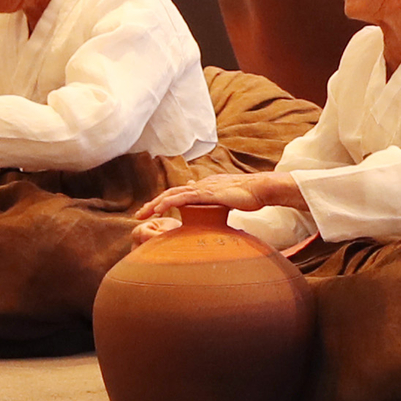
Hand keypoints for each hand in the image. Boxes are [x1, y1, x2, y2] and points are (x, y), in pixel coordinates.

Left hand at [134, 170, 296, 238]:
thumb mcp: (230, 202)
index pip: (179, 194)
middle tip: (139, 215)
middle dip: (153, 204)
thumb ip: (219, 205)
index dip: (164, 202)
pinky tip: (158, 210)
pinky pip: (182, 198)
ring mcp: (202, 188)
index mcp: (205, 187)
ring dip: (154, 204)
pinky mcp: (206, 193)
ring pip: (172, 194)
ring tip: (141, 214)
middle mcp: (200, 185)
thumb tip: (212, 211)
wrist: (261, 189)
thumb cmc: (250, 197)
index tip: (153, 213)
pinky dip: (168, 203)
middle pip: (171, 193)